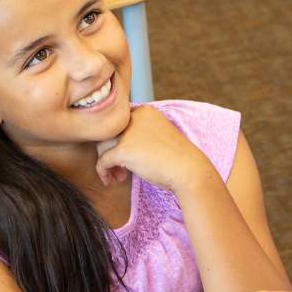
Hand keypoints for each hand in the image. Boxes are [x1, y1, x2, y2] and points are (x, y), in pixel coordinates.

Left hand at [95, 106, 218, 191]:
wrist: (188, 170)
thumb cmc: (176, 159)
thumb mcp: (157, 137)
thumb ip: (138, 135)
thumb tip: (112, 148)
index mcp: (145, 111)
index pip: (119, 124)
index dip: (119, 141)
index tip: (127, 157)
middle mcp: (134, 117)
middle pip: (109, 134)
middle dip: (111, 152)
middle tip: (121, 170)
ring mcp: (128, 133)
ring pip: (102, 147)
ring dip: (107, 163)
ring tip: (119, 176)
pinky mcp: (123, 150)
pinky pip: (103, 161)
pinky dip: (103, 172)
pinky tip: (111, 180)